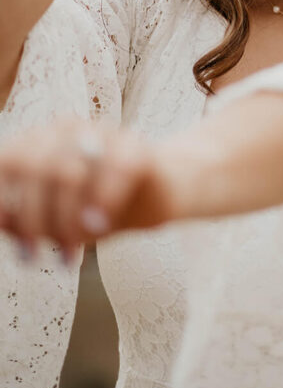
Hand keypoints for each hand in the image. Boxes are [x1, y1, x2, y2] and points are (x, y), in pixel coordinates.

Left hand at [0, 117, 176, 263]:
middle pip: (34, 167)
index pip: (8, 160)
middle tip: (38, 256)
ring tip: (72, 248)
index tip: (17, 242)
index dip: (4, 200)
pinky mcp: (136, 146)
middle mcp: (67, 130)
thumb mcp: (53, 220)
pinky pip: (115, 169)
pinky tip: (100, 226)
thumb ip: (20, 219)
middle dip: (32, 218)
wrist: (161, 193)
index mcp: (39, 141)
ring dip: (64, 219)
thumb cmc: (98, 207)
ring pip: (68, 172)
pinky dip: (104, 200)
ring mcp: (103, 133)